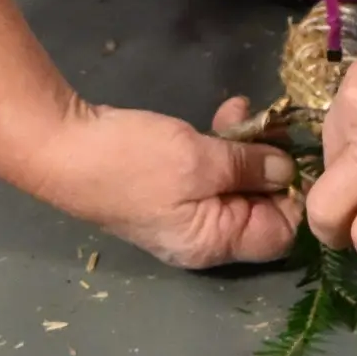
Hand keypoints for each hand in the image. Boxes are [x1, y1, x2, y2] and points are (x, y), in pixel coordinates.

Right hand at [32, 97, 299, 270]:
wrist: (61, 148)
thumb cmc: (131, 161)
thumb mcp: (200, 160)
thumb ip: (250, 168)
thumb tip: (287, 173)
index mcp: (213, 244)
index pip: (279, 236)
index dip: (293, 198)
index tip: (294, 156)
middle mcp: (204, 238)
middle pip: (260, 208)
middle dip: (271, 166)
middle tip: (273, 126)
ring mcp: (186, 214)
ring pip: (237, 184)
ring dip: (247, 148)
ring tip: (244, 112)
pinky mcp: (171, 188)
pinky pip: (212, 172)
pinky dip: (223, 146)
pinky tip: (226, 113)